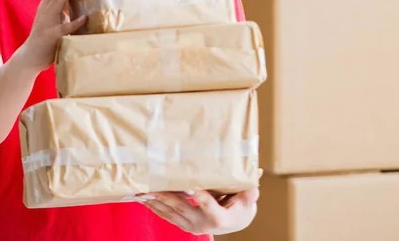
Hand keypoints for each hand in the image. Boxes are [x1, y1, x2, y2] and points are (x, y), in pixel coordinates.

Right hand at [22, 0, 86, 71]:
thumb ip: (64, 2)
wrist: (30, 56)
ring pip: (58, 1)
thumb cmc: (47, 34)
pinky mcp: (51, 36)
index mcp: (48, 2)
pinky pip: (64, 28)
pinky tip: (85, 17)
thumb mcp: (55, 14)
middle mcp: (46, 8)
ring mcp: (47, 21)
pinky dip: (74, 22)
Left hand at [142, 187, 258, 234]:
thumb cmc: (242, 205)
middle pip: (184, 208)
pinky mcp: (184, 224)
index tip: (192, 187)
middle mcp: (204, 224)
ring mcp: (192, 226)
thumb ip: (250, 187)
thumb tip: (256, 172)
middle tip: (154, 185)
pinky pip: (167, 216)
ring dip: (156, 201)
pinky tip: (144, 199)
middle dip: (167, 196)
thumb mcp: (249, 198)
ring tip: (142, 191)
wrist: (234, 222)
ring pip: (171, 212)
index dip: (202, 198)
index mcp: (221, 217)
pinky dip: (155, 207)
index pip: (211, 208)